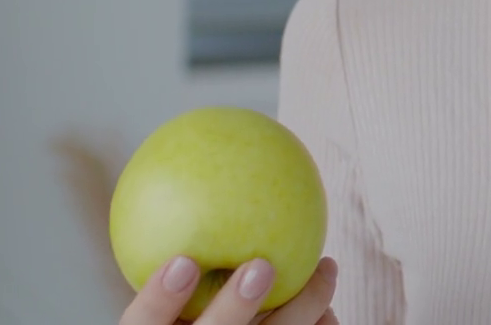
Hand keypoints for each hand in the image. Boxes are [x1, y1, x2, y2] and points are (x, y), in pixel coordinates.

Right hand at [119, 255, 337, 324]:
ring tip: (326, 267)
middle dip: (234, 307)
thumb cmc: (182, 317)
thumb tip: (203, 178)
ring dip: (300, 310)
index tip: (183, 261)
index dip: (157, 300)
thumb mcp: (164, 297)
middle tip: (261, 266)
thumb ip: (175, 254)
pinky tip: (332, 307)